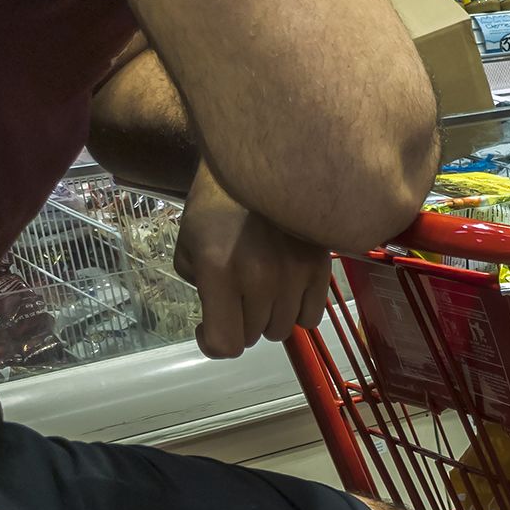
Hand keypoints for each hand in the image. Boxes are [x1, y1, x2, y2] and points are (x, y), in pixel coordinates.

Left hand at [173, 164, 332, 358]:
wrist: (262, 165)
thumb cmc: (215, 206)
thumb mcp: (188, 247)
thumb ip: (201, 288)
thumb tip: (220, 316)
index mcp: (220, 271)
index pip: (225, 343)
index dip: (211, 343)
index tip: (206, 326)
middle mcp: (261, 277)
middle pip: (253, 336)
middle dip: (239, 323)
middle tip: (235, 299)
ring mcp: (295, 274)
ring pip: (283, 329)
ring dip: (268, 318)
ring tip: (262, 292)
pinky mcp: (321, 268)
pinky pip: (312, 316)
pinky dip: (297, 310)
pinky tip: (287, 291)